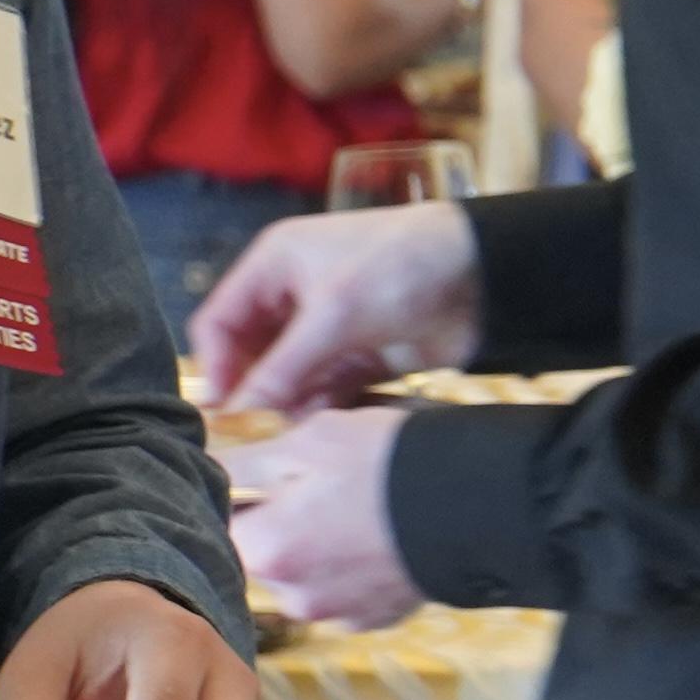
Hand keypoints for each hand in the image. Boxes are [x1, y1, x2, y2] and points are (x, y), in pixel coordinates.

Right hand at [189, 203, 480, 410]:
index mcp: (275, 266)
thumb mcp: (333, 312)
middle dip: (253, 392)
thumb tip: (239, 411)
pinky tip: (322, 429)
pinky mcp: (361, 359)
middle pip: (252, 356)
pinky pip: (325, 393)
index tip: (219, 410)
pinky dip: (320, 411)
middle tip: (252, 433)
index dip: (214, 364)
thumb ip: (284, 365)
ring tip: (292, 432)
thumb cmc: (401, 267)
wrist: (485, 274)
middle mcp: (295, 298)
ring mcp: (329, 331)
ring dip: (287, 406)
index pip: (221, 320)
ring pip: (288, 380)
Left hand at [222, 406, 423, 627]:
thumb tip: (203, 467)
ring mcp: (337, 614)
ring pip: (306, 574)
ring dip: (319, 546)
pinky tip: (379, 535)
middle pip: (265, 554)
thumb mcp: (306, 441)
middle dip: (282, 521)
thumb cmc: (384, 463)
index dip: (244, 492)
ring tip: (357, 506)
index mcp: (265, 551)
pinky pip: (346, 592)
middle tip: (323, 481)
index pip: (224, 523)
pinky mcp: (375, 620)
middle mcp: (293, 596)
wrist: (473, 501)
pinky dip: (354, 567)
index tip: (270, 469)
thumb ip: (243, 462)